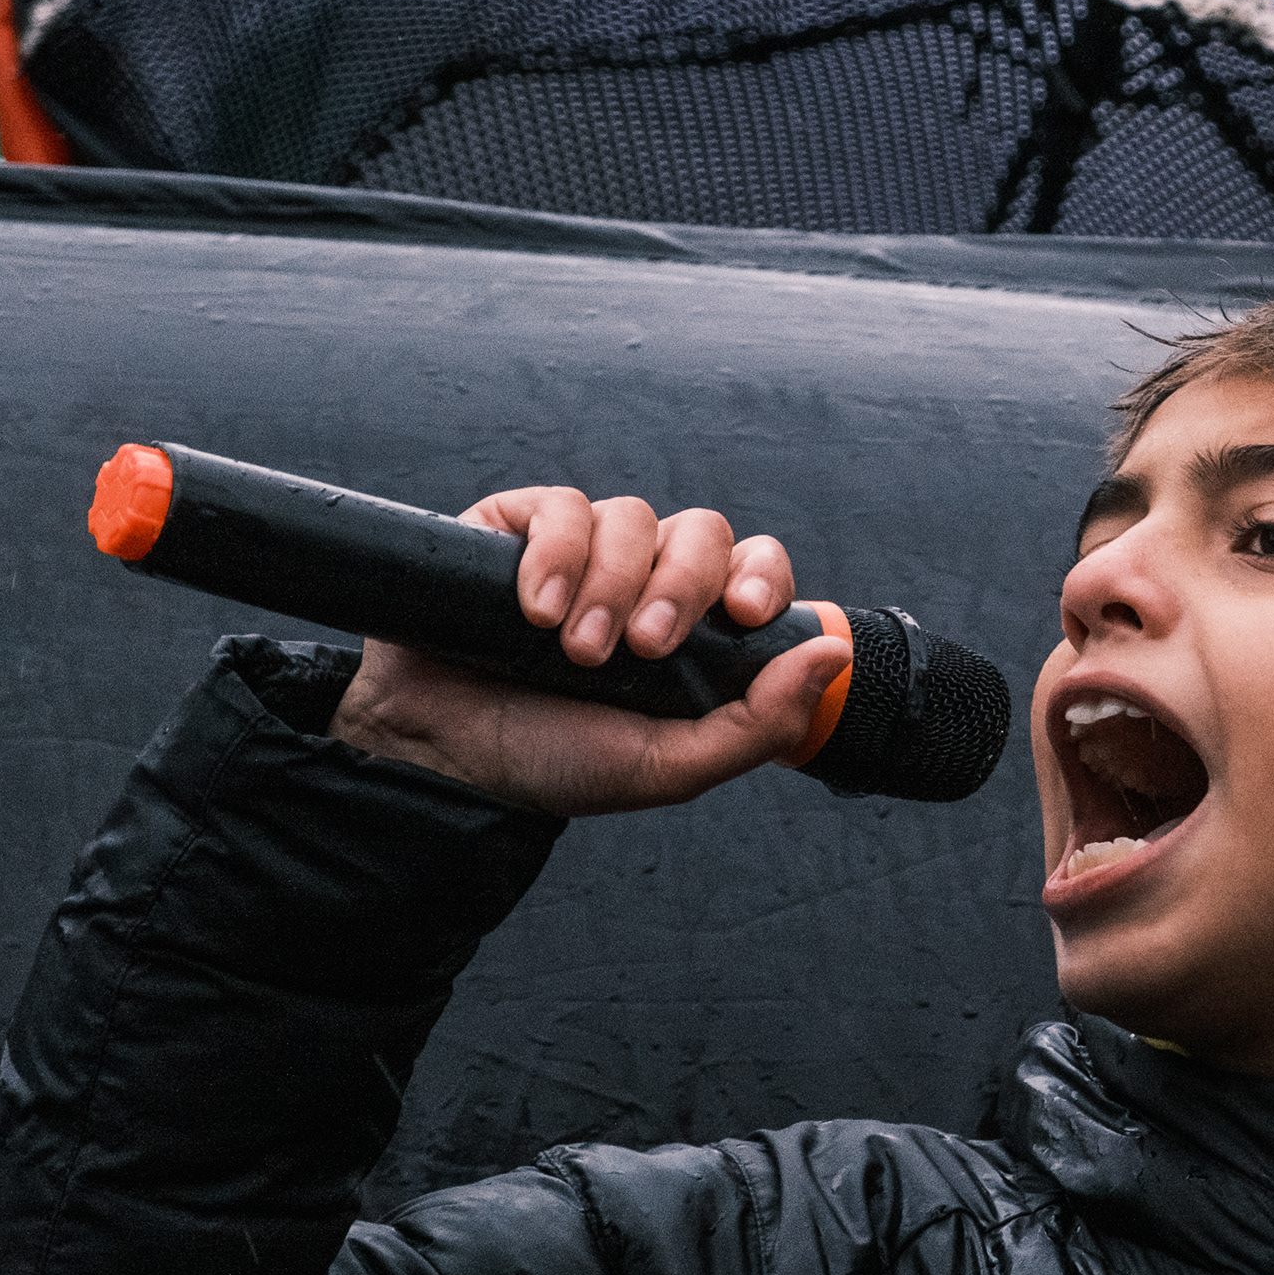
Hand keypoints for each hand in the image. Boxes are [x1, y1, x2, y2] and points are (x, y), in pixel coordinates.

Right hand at [329, 487, 848, 814]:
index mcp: (695, 629)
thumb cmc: (555, 762)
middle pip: (703, 532)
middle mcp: (645, 579)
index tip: (745, 611)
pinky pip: (561, 507)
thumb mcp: (669, 767)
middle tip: (640, 649)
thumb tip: (833, 651)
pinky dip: (556, 554)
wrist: (439, 760)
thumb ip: (760, 722)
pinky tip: (534, 609)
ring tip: (574, 651)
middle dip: (682, 586)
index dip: (762, 575)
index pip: (755, 567)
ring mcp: (583, 552)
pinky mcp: (516, 531)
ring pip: (632, 516)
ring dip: (612, 583)